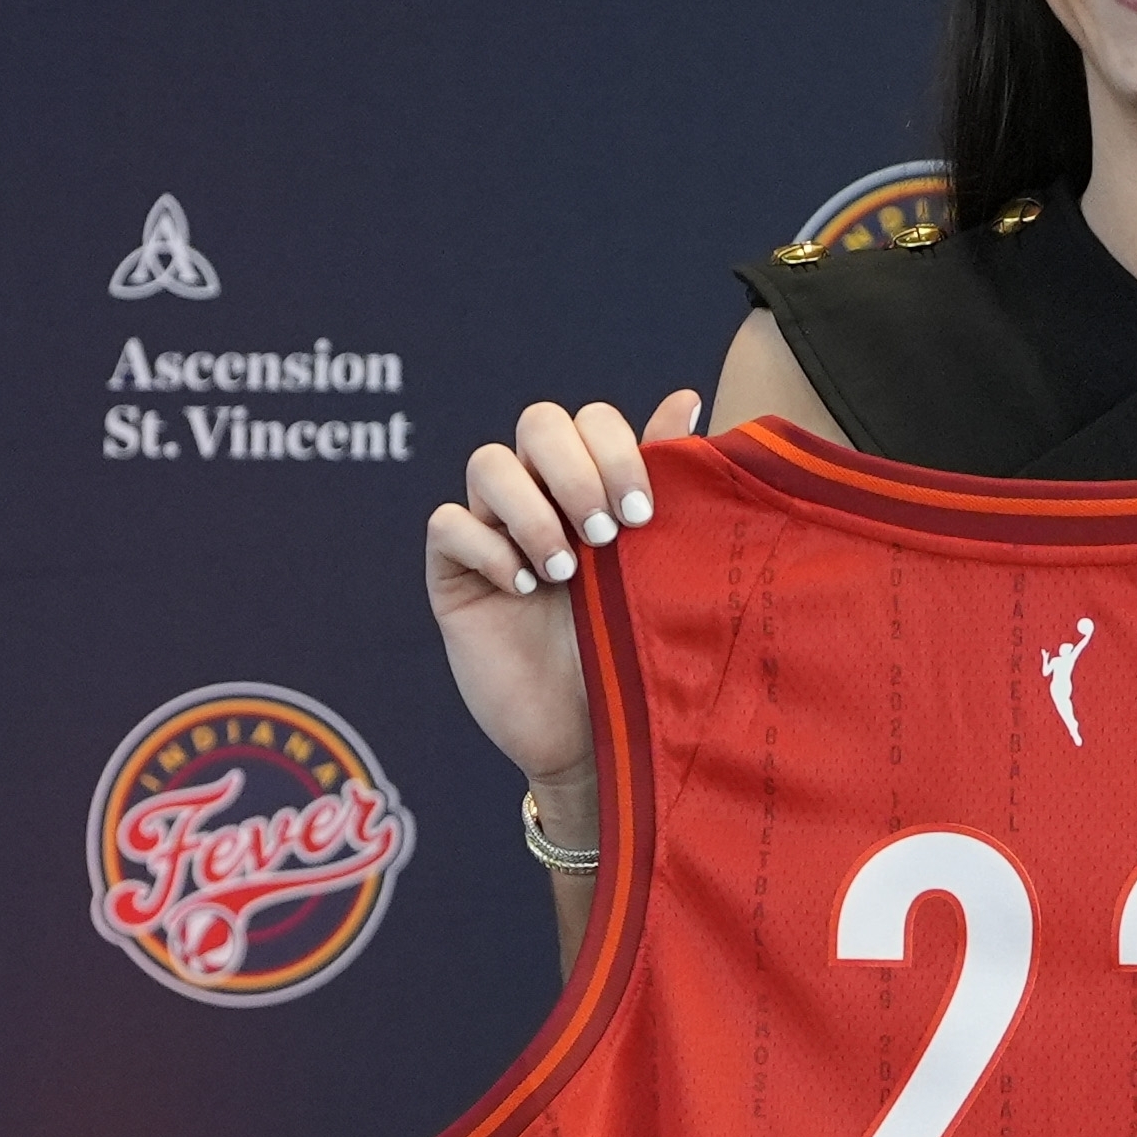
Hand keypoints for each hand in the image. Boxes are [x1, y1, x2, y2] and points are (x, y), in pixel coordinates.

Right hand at [425, 389, 704, 810]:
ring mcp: (493, 530)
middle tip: (608, 535)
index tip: (644, 514)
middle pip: (537, 423)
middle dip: (577, 470)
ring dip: (532, 509)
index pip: (589, 419)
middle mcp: (541, 496)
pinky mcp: (455, 574)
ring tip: (567, 573)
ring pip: (487, 463)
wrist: (599, 737)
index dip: (614, 448)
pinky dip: (487, 548)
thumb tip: (688, 399)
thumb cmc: (637, 652)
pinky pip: (448, 524)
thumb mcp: (662, 566)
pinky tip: (523, 591)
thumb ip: (669, 484)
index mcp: (594, 485)